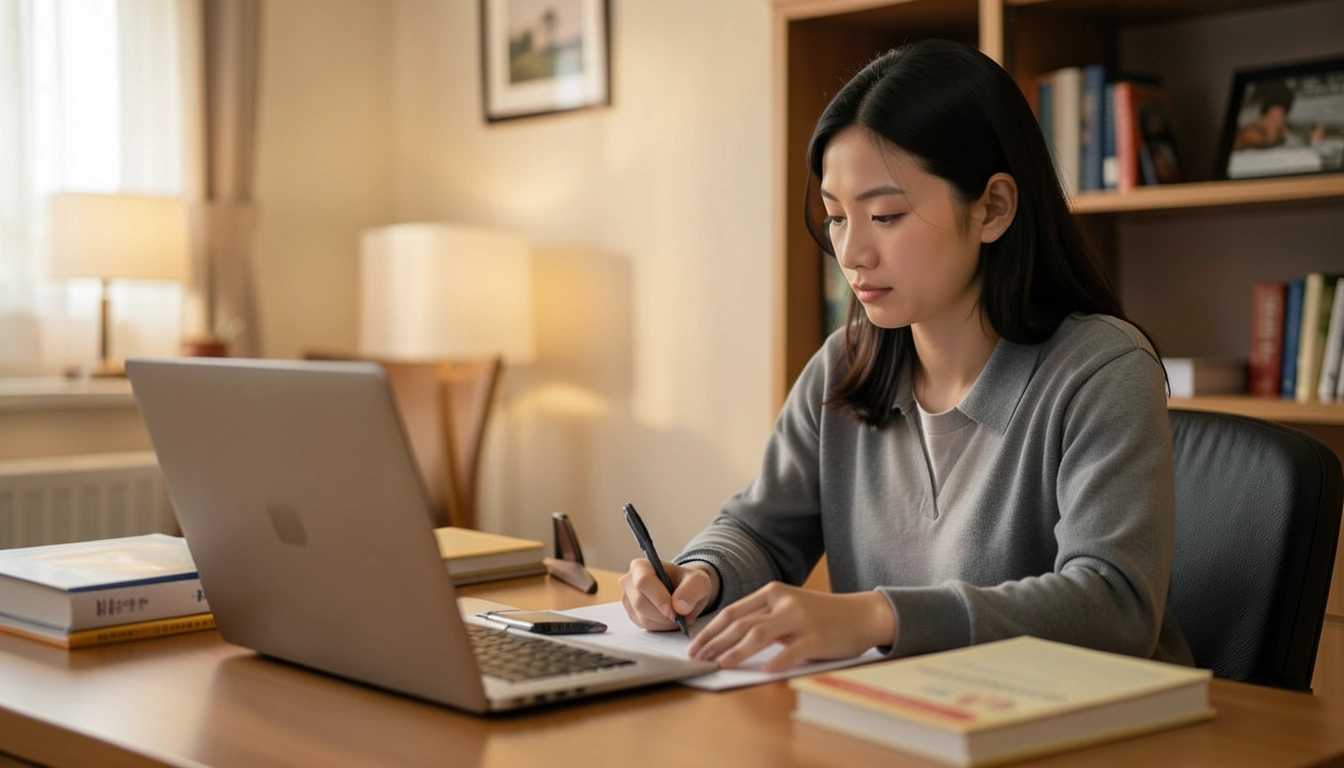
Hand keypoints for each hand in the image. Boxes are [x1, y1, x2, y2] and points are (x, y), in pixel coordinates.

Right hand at [619, 559, 718, 630]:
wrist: (684, 591)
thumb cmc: (688, 582)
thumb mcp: (698, 582)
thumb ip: (691, 590)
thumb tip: (679, 607)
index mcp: (641, 566)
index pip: (643, 582)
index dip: (658, 598)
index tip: (674, 612)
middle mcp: (629, 581)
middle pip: (641, 603)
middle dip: (664, 615)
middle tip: (683, 617)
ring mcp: (628, 599)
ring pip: (643, 618)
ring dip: (665, 623)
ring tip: (680, 617)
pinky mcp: (632, 615)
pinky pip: (645, 627)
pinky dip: (661, 627)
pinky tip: (671, 620)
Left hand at [686, 582, 896, 672]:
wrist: (861, 614)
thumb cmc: (820, 616)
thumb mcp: (787, 609)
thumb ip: (762, 620)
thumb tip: (726, 641)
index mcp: (771, 593)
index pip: (732, 612)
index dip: (710, 631)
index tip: (694, 647)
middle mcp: (783, 602)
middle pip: (740, 624)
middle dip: (714, 643)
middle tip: (697, 660)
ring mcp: (800, 619)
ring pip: (760, 635)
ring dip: (736, 651)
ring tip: (720, 664)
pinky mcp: (816, 637)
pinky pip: (792, 651)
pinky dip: (778, 662)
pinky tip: (765, 672)